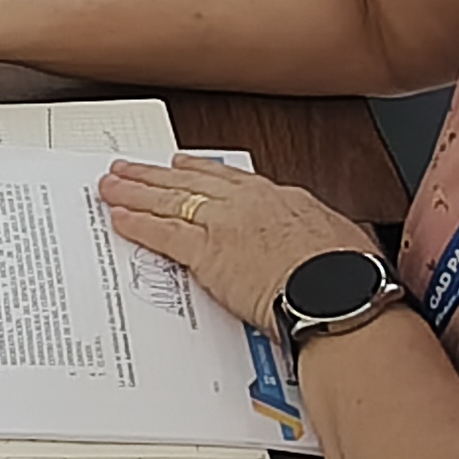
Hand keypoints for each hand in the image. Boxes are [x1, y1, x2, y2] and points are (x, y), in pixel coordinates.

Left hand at [98, 156, 381, 328]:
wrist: (340, 294)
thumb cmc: (348, 277)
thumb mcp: (341, 243)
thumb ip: (322, 240)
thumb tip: (334, 249)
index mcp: (280, 199)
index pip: (229, 179)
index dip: (199, 171)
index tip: (181, 164)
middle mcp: (247, 204)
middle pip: (190, 181)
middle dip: (154, 174)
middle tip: (128, 166)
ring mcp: (225, 225)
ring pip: (169, 200)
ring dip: (135, 192)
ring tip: (110, 185)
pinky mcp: (208, 253)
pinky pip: (162, 234)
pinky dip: (137, 225)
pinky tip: (119, 219)